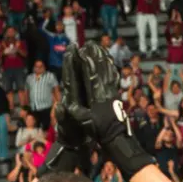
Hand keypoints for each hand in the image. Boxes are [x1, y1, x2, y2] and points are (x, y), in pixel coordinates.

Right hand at [57, 45, 152, 178]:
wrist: (117, 137)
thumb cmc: (100, 131)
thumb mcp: (85, 123)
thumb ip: (76, 113)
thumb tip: (65, 105)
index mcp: (97, 96)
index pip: (91, 75)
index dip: (86, 62)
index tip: (81, 51)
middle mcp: (106, 91)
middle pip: (101, 69)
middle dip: (95, 55)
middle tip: (89, 44)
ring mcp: (113, 92)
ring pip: (109, 70)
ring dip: (104, 58)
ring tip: (99, 47)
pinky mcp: (116, 94)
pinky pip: (114, 77)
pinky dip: (111, 67)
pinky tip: (110, 62)